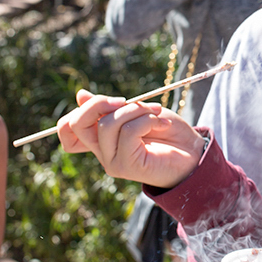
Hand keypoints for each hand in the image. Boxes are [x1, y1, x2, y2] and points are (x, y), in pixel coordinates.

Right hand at [59, 90, 204, 186]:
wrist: (194, 152)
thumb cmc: (167, 131)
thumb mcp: (138, 111)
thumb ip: (110, 107)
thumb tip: (80, 95)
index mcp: (101, 138)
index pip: (67, 128)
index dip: (80, 109)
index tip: (113, 101)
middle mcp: (102, 151)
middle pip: (76, 124)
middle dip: (99, 103)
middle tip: (127, 100)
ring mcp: (112, 161)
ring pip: (107, 124)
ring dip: (135, 110)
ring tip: (156, 113)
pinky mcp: (127, 166)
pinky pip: (128, 132)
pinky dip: (147, 120)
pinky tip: (162, 123)